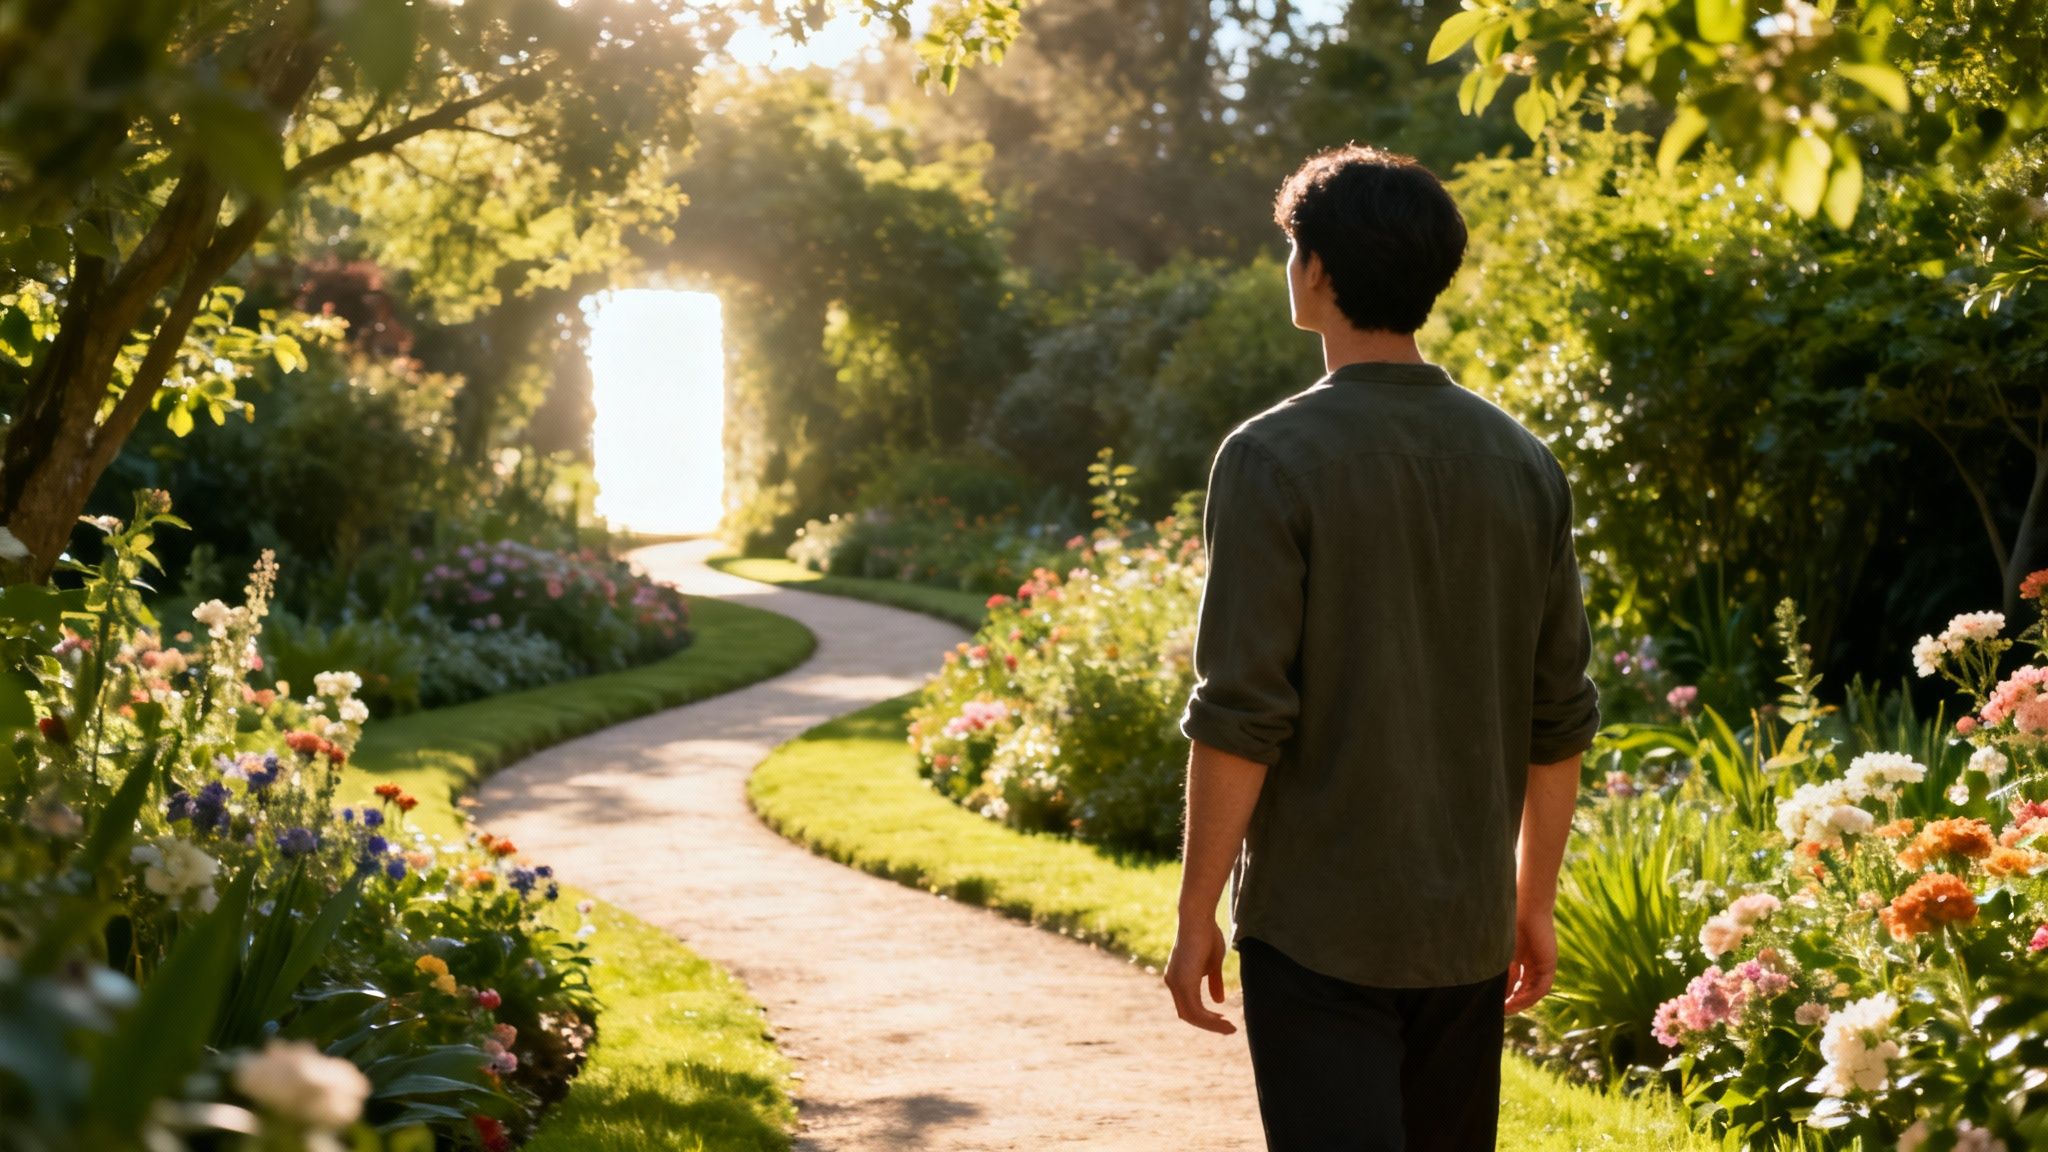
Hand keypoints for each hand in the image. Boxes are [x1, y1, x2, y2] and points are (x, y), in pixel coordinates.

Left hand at [1164, 916, 1235, 1033]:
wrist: (1199, 917)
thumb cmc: (1206, 934)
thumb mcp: (1212, 963)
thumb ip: (1214, 982)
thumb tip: (1219, 1001)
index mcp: (1177, 978)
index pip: (1188, 1006)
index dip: (1205, 1016)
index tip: (1223, 1020)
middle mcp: (1172, 982)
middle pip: (1188, 1014)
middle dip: (1209, 1024)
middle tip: (1228, 1029)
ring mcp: (1176, 983)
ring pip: (1192, 1015)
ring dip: (1212, 1025)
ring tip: (1230, 1028)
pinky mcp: (1184, 982)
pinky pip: (1196, 1010)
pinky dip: (1210, 1019)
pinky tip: (1224, 1020)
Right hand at [1504, 907, 1556, 1014]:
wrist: (1527, 908)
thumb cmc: (1509, 924)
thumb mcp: (1502, 953)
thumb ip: (1501, 972)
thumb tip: (1495, 993)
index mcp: (1518, 959)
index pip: (1512, 984)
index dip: (1503, 995)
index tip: (1492, 1004)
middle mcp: (1530, 965)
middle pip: (1522, 990)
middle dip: (1511, 1002)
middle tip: (1498, 1010)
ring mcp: (1540, 966)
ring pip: (1532, 991)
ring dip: (1520, 1002)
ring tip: (1507, 1008)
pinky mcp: (1548, 966)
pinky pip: (1541, 988)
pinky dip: (1530, 996)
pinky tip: (1518, 1001)